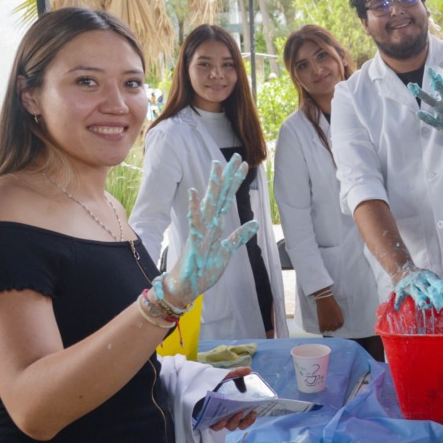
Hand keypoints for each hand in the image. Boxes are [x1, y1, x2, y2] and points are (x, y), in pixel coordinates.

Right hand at [160, 155, 259, 307]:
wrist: (187, 286)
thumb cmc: (204, 268)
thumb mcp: (227, 251)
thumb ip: (239, 236)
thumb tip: (256, 223)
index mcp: (216, 224)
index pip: (228, 198)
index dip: (235, 181)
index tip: (245, 164)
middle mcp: (208, 223)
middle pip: (220, 195)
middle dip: (227, 176)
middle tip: (236, 156)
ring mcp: (200, 231)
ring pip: (208, 204)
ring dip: (212, 186)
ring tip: (216, 166)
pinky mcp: (194, 242)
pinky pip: (195, 223)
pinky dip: (194, 208)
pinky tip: (194, 193)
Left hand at [209, 366, 258, 431]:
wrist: (199, 386)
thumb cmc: (217, 384)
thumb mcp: (227, 377)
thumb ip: (237, 373)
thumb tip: (249, 369)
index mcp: (237, 407)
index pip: (247, 417)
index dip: (251, 418)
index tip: (254, 412)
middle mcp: (230, 415)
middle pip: (241, 424)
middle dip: (245, 422)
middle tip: (244, 413)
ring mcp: (221, 419)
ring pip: (230, 426)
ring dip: (235, 422)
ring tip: (236, 414)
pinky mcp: (210, 421)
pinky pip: (216, 427)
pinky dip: (220, 425)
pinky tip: (222, 420)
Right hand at [315, 293, 344, 333]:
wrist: (325, 300)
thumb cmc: (332, 304)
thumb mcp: (338, 311)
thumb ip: (337, 318)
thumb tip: (335, 322)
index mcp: (340, 320)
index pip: (339, 326)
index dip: (337, 325)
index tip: (334, 324)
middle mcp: (335, 324)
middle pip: (333, 329)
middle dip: (331, 327)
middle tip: (328, 324)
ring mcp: (328, 325)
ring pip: (328, 330)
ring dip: (326, 328)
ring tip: (324, 324)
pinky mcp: (322, 324)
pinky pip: (322, 330)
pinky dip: (321, 329)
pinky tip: (321, 327)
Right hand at [392, 265, 442, 310]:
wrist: (401, 269)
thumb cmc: (420, 276)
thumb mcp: (430, 276)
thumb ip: (441, 283)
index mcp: (427, 275)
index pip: (437, 282)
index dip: (442, 289)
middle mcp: (419, 279)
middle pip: (427, 289)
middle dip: (433, 297)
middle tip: (440, 306)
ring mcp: (410, 284)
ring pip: (415, 292)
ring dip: (419, 298)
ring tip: (423, 304)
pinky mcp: (400, 289)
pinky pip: (399, 296)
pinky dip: (397, 303)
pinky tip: (396, 309)